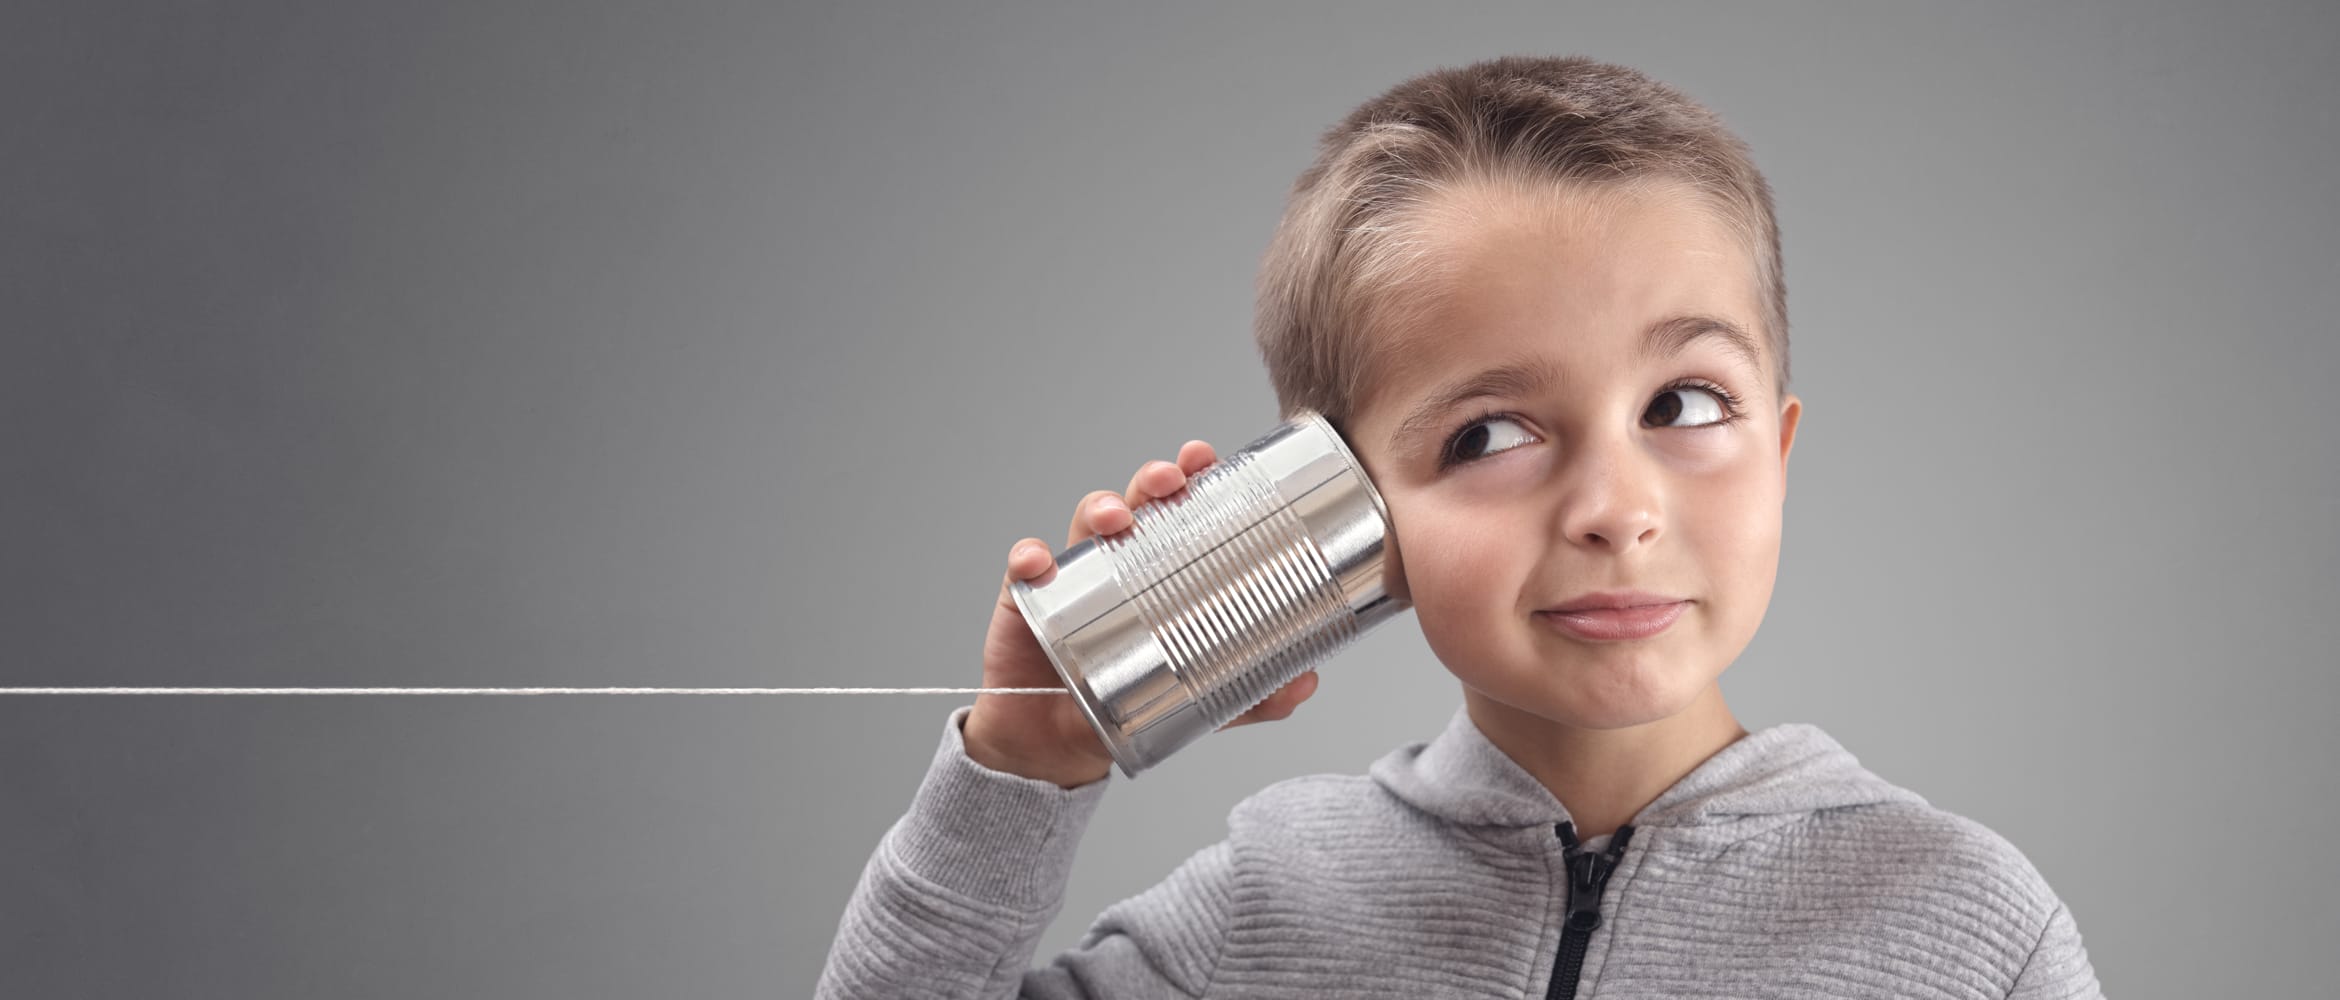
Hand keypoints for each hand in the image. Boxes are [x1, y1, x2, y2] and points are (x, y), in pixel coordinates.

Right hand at [964, 439, 1322, 787]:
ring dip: (1100, 507)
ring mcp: (1075, 573)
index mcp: (1163, 568)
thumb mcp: (1203, 701)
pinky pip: (1024, 568)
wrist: (1062, 739)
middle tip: (1170, 481)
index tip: (1207, 459)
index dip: (1192, 475)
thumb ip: (1253, 694)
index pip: (1180, 510)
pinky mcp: (1028, 597)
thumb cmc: (1132, 699)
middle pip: (1137, 501)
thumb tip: (1306, 683)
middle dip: (1154, 479)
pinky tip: (1036, 562)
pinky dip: (1028, 558)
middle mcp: (1121, 558)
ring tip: (1114, 520)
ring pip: (1085, 521)